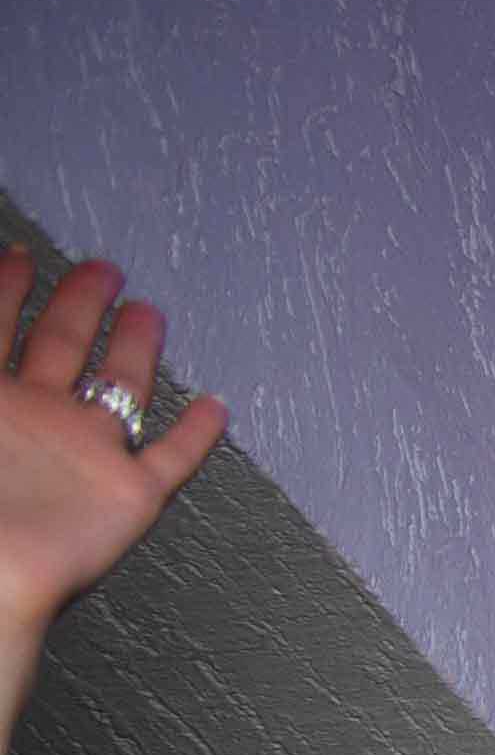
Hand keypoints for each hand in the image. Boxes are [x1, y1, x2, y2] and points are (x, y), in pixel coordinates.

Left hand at [0, 250, 225, 644]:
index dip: (0, 289)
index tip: (14, 255)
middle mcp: (38, 420)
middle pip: (62, 346)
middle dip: (77, 302)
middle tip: (98, 267)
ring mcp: (86, 457)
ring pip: (119, 389)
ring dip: (134, 350)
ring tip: (147, 313)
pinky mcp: (129, 499)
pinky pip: (172, 460)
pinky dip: (196, 436)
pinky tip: (214, 409)